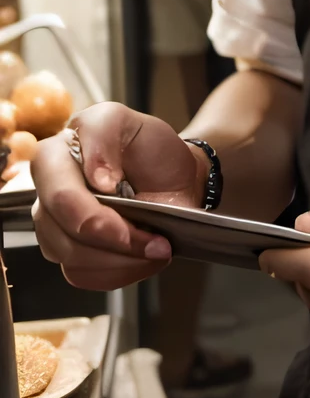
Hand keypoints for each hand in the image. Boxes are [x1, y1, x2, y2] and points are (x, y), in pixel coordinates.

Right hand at [31, 102, 206, 289]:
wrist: (173, 178)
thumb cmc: (149, 149)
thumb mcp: (127, 121)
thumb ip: (103, 131)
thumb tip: (96, 178)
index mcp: (54, 157)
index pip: (59, 195)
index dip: (93, 210)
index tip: (126, 200)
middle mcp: (48, 195)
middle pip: (64, 235)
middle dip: (115, 241)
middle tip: (155, 239)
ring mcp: (56, 228)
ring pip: (74, 260)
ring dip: (121, 260)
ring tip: (155, 246)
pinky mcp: (71, 255)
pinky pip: (84, 277)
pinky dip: (120, 272)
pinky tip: (142, 257)